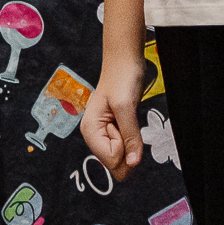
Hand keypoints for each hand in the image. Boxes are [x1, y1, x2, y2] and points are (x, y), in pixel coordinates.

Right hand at [80, 52, 146, 179]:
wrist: (124, 61)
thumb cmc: (121, 77)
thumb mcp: (126, 107)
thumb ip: (130, 136)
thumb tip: (133, 163)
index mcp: (90, 130)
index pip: (111, 158)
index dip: (124, 145)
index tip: (122, 123)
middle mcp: (94, 135)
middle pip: (115, 162)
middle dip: (127, 147)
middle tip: (125, 122)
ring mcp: (104, 133)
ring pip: (122, 156)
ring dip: (131, 141)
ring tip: (127, 119)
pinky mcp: (115, 130)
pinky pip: (126, 146)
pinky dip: (133, 138)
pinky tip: (129, 122)